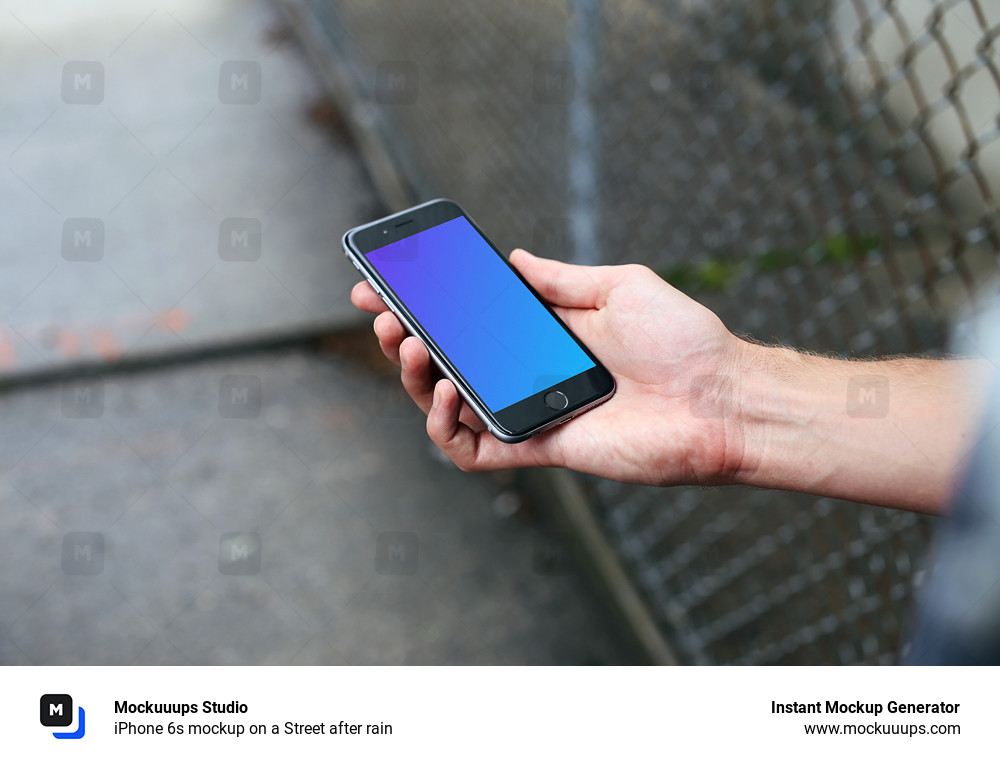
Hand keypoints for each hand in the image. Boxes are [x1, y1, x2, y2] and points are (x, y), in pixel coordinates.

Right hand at [351, 248, 749, 485]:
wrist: (722, 397)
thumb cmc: (683, 339)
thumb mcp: (618, 285)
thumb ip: (559, 279)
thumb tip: (513, 258)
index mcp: (543, 333)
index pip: (468, 319)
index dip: (422, 304)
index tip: (382, 285)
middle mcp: (528, 372)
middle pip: (447, 360)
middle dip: (403, 337)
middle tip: (384, 316)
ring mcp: (529, 410)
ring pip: (447, 404)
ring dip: (413, 378)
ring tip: (407, 347)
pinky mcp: (538, 446)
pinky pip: (474, 448)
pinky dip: (445, 427)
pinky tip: (445, 393)